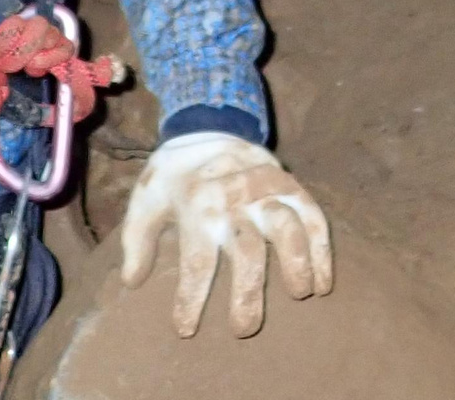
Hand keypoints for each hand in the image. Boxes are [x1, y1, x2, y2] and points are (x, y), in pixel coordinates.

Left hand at [117, 132, 333, 337]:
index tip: (185, 329)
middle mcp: (235, 198)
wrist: (208, 124)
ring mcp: (267, 189)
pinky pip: (312, 216)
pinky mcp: (291, 186)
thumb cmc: (175, 172)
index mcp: (197, 204)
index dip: (192, 298)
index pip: (197, 260)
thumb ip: (137, 239)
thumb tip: (132, 282)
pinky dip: (322, 248)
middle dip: (248, 293)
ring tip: (299, 295)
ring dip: (296, 263)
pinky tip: (323, 282)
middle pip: (247, 250)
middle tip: (244, 329)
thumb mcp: (146, 198)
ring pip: (286, 227)